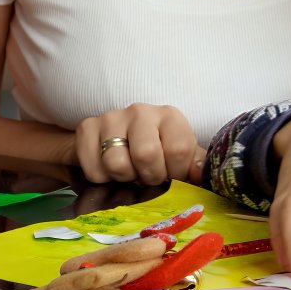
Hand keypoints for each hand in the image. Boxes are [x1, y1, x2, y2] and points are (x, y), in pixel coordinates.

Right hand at [73, 103, 205, 185]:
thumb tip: (203, 177)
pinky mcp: (86, 127)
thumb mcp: (179, 155)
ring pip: (117, 163)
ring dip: (124, 178)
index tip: (171, 176)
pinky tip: (109, 169)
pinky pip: (94, 169)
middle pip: (146, 155)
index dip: (176, 173)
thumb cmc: (155, 150)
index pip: (179, 150)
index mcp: (170, 116)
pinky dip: (102, 178)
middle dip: (149, 177)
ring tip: (129, 172)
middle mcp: (141, 111)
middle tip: (148, 177)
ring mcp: (111, 117)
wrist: (114, 139)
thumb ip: (195, 165)